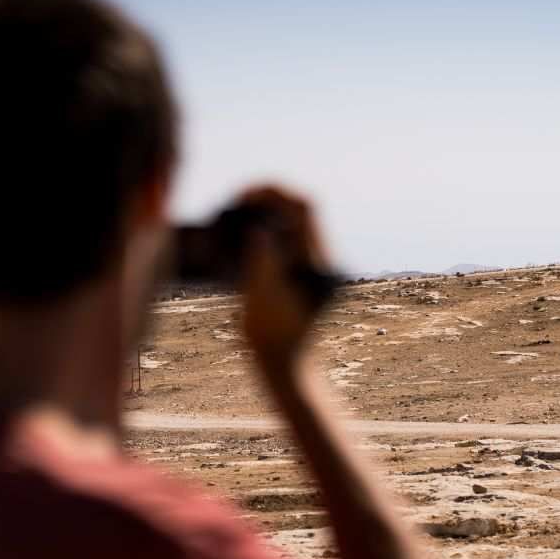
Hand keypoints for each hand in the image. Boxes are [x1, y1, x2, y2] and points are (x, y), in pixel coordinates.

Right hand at [236, 185, 329, 371]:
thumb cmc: (272, 336)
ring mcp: (312, 266)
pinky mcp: (301, 274)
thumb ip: (263, 259)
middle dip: (269, 200)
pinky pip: (285, 240)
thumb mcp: (263, 295)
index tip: (246, 195)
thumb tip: (259, 228)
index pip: (305, 210)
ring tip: (237, 213)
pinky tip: (244, 234)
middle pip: (299, 211)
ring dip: (266, 213)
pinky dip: (266, 232)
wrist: (284, 364)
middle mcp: (321, 259)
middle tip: (238, 200)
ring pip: (292, 224)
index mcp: (320, 262)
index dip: (276, 194)